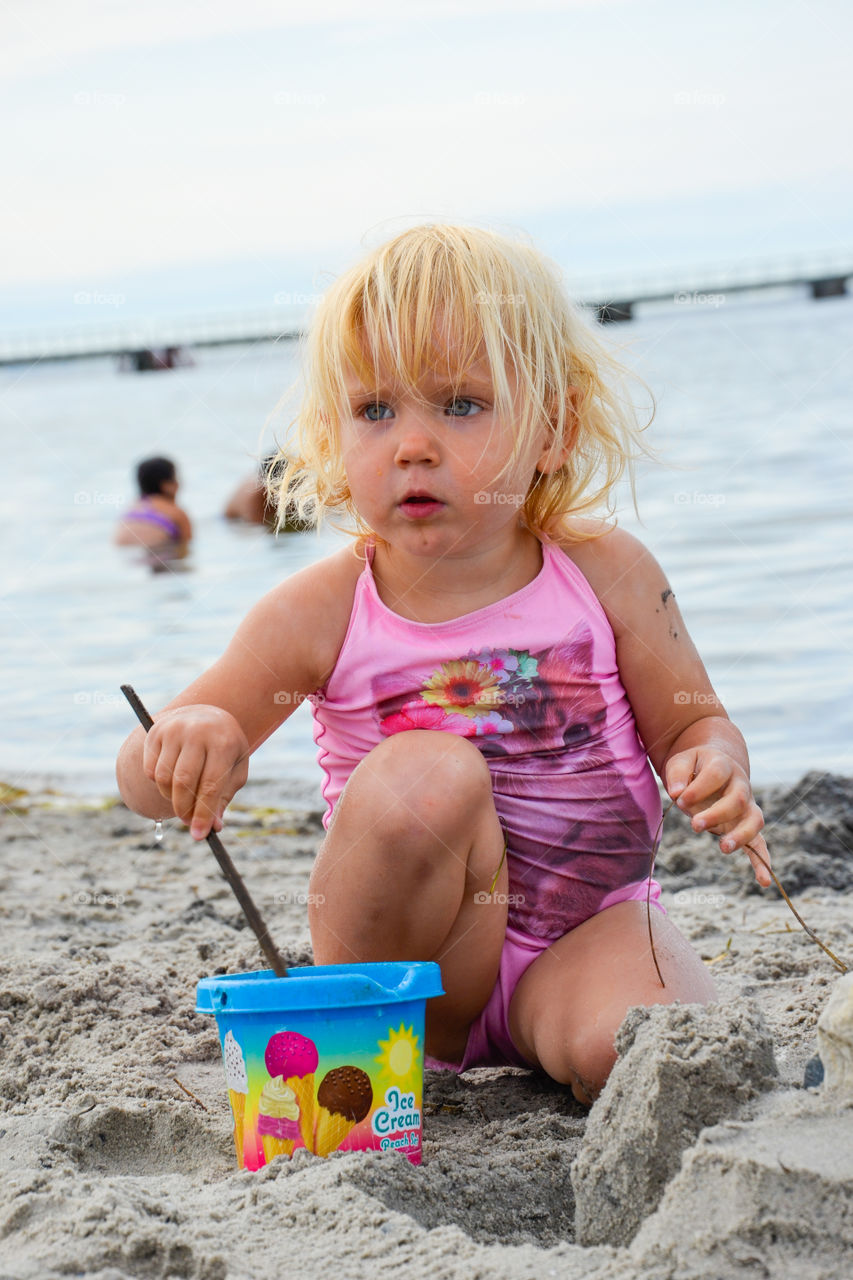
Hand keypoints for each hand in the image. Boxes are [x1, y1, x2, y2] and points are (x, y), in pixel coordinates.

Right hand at [142, 704, 249, 839]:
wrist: (207, 715)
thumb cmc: (225, 749)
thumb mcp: (234, 769)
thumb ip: (224, 797)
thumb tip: (213, 827)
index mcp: (223, 742)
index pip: (210, 785)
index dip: (203, 813)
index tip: (198, 835)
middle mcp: (197, 732)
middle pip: (183, 782)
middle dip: (184, 809)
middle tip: (188, 823)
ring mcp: (174, 729)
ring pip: (163, 778)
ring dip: (170, 798)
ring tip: (183, 798)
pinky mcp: (156, 732)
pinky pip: (150, 770)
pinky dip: (159, 784)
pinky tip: (173, 779)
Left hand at [664, 748, 769, 886]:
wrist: (715, 765)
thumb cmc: (694, 766)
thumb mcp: (682, 761)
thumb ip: (678, 774)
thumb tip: (677, 793)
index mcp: (723, 766)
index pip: (716, 775)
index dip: (699, 788)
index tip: (679, 798)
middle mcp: (740, 786)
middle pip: (737, 799)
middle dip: (717, 814)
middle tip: (695, 825)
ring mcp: (747, 806)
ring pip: (754, 820)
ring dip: (741, 835)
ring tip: (723, 848)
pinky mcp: (746, 825)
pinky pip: (759, 843)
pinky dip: (762, 861)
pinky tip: (764, 881)